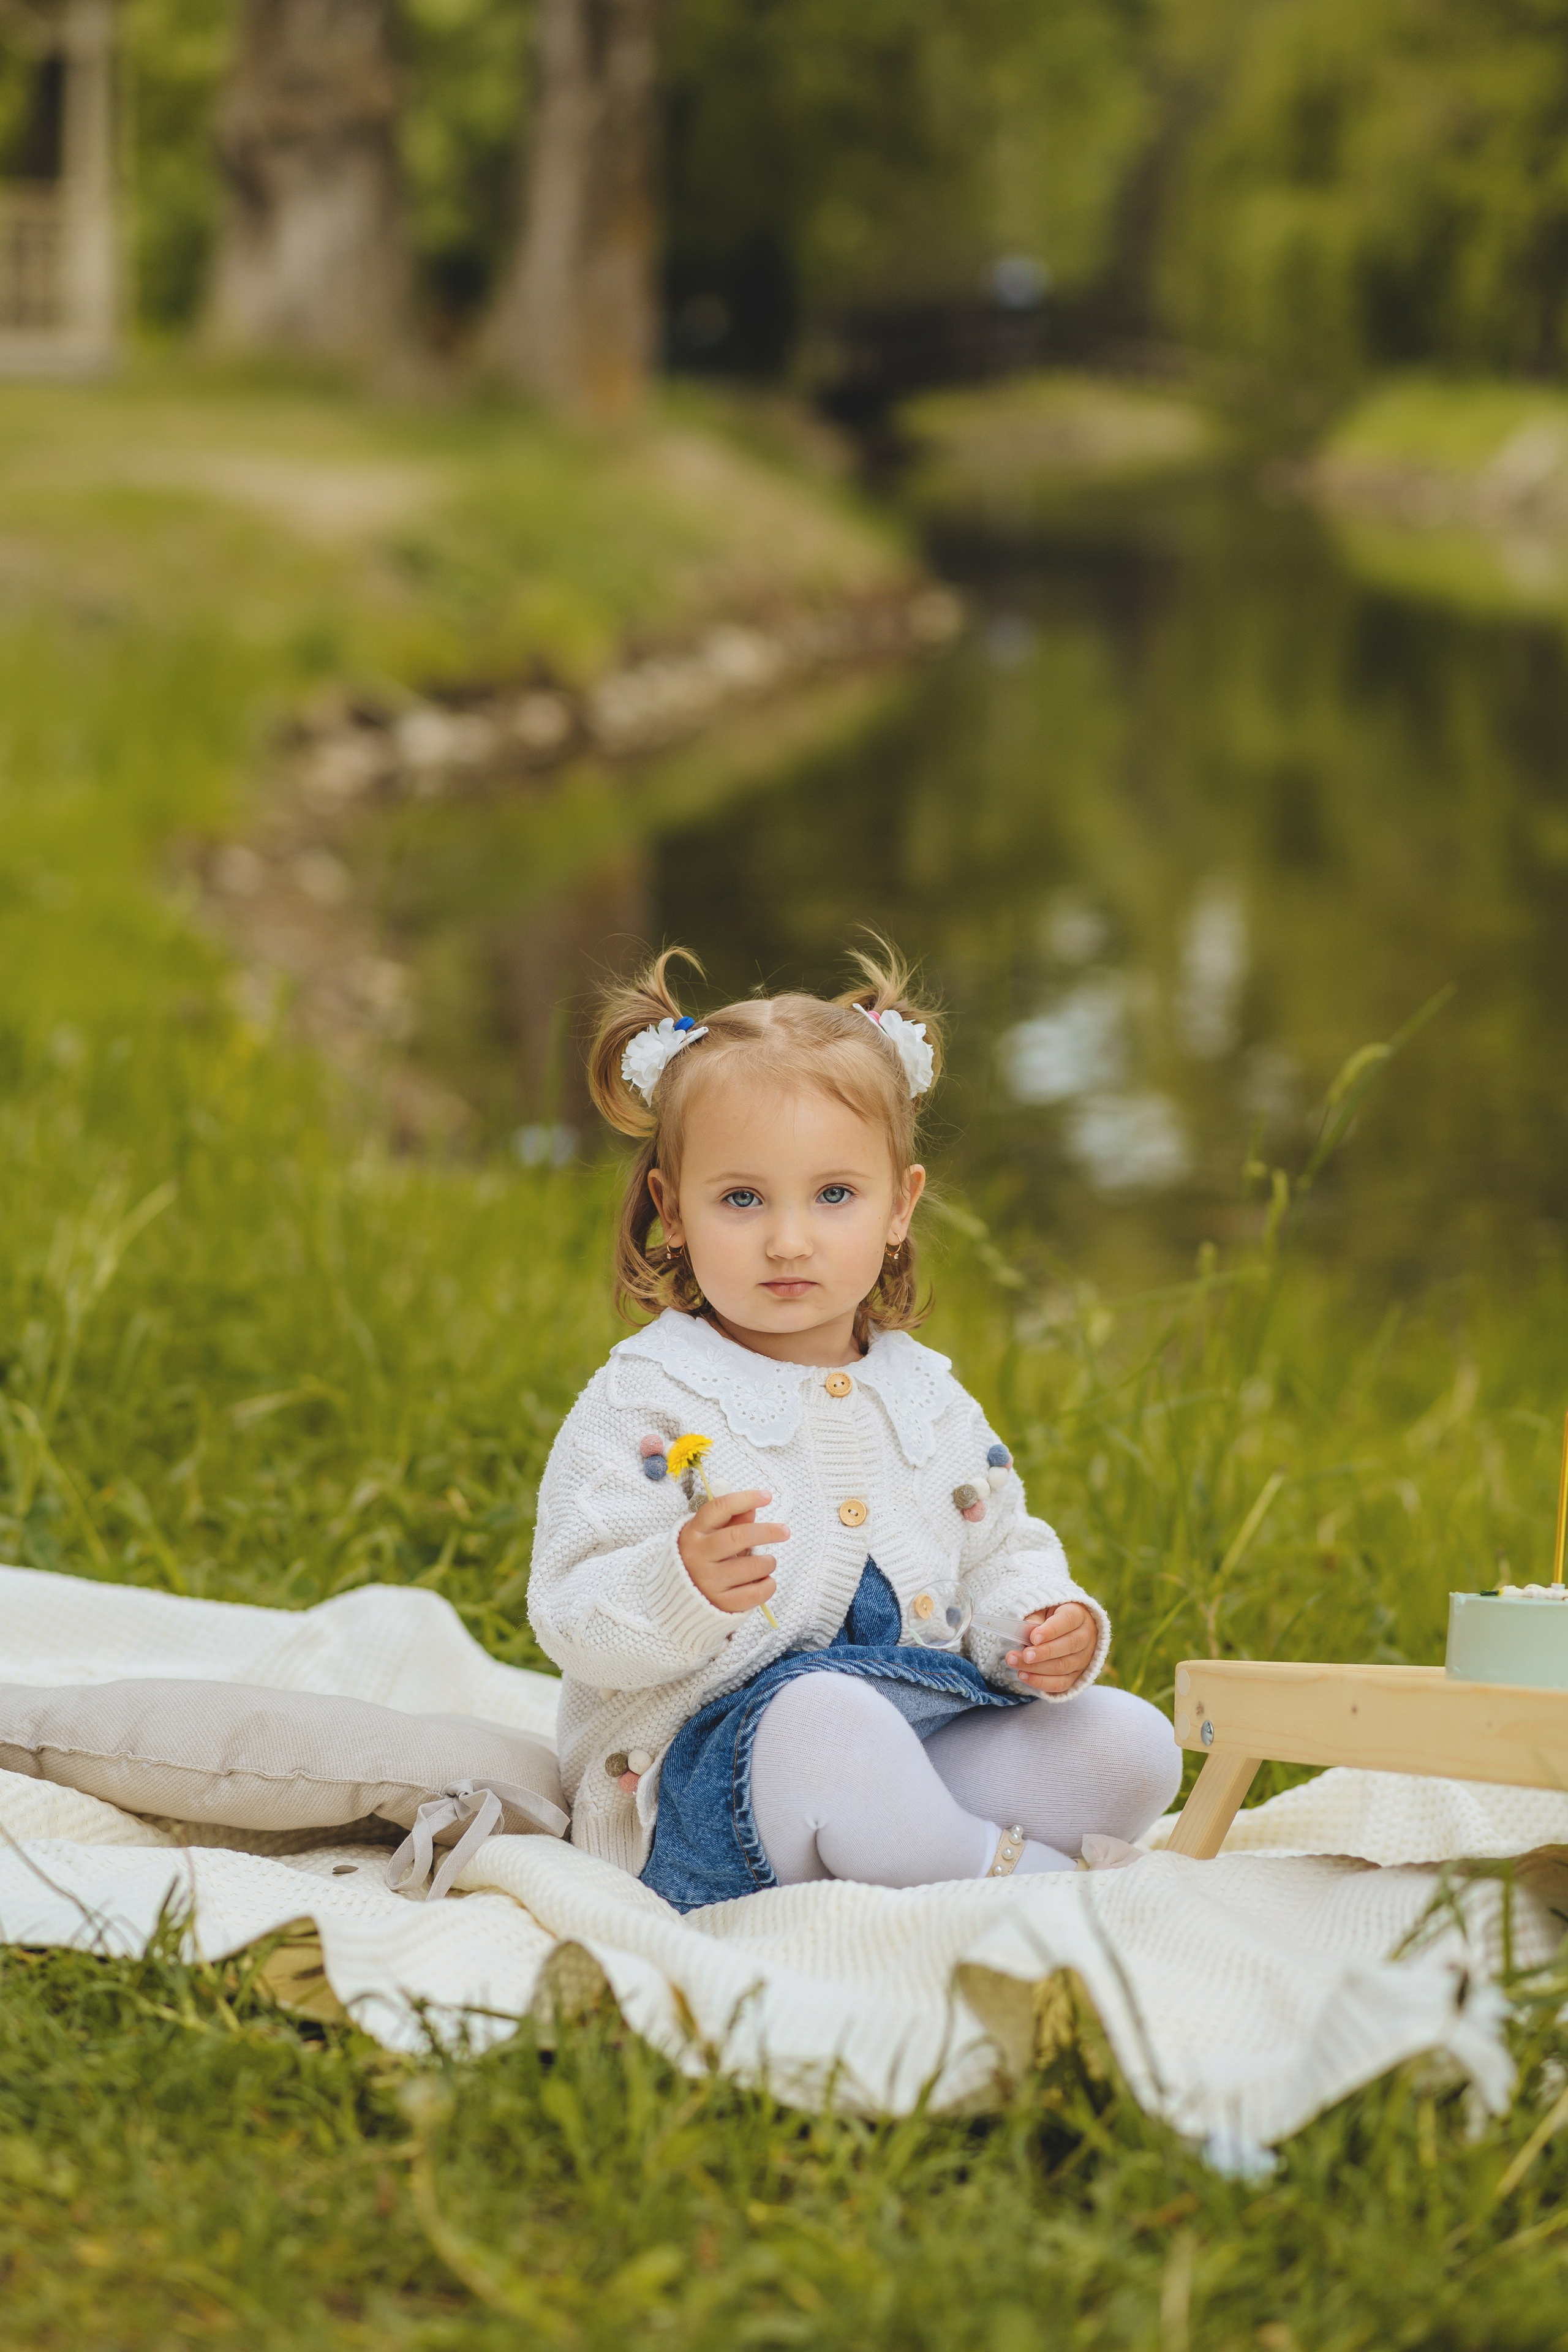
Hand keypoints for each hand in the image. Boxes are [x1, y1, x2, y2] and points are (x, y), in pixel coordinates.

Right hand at [678, 1489, 787, 1615]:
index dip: (745, 1499)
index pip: (720, 1509)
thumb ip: (731, 1520)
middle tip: (785, 1531)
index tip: (767, 1496)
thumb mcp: (709, 1535)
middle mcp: (698, 1556)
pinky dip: (768, 1585)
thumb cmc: (702, 1559)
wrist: (680, 1598)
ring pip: (752, 1567)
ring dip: (769, 1562)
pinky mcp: (721, 1604)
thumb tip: (754, 1506)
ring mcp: (708, 1582)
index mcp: (694, 1533)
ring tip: (768, 1563)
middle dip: (767, 1532)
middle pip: (738, 1537)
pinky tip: (766, 1581)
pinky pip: (755, 1594)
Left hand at [1006, 1602, 1095, 1693]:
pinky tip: (1024, 1676)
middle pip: (1069, 1646)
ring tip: (1015, 1663)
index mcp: (1078, 1614)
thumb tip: (1028, 1630)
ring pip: (1063, 1666)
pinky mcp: (1076, 1675)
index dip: (1051, 1630)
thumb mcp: (1042, 1609)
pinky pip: (1061, 1683)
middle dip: (1043, 1652)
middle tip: (1024, 1655)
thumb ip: (1035, 1618)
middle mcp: (1086, 1637)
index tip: (1033, 1637)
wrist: (1063, 1630)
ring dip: (1037, 1668)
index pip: (1068, 1621)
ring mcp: (1083, 1658)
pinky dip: (1041, 1682)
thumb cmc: (1049, 1617)